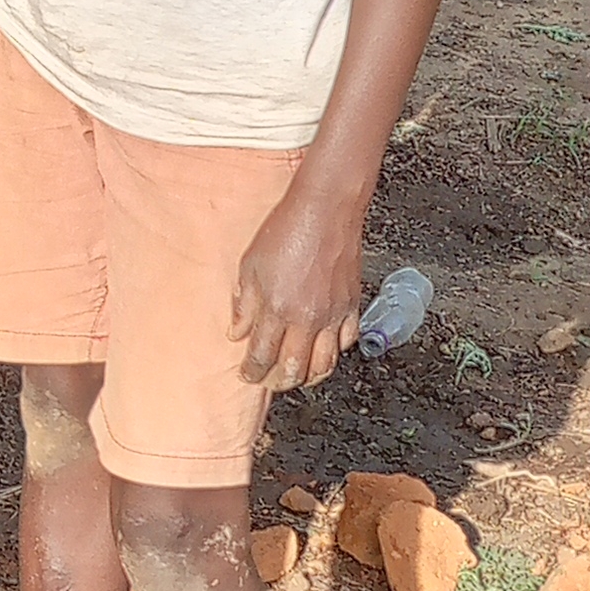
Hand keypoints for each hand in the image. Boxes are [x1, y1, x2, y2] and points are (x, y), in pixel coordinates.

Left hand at [229, 174, 367, 391]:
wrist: (325, 208)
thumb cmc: (286, 230)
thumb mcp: (250, 265)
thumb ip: (244, 304)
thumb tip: (237, 333)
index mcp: (277, 309)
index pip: (262, 356)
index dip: (252, 372)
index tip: (246, 375)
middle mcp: (307, 318)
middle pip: (294, 368)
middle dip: (278, 382)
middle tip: (268, 381)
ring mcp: (333, 314)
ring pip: (324, 364)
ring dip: (308, 376)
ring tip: (296, 375)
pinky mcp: (352, 305)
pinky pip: (346, 342)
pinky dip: (334, 352)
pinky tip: (323, 350)